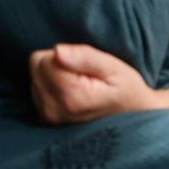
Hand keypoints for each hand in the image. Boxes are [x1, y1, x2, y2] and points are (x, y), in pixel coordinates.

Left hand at [29, 43, 168, 123]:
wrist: (132, 118)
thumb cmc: (126, 88)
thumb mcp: (113, 68)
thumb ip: (84, 57)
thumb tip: (56, 50)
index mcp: (71, 97)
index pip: (45, 59)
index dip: (66, 54)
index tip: (86, 66)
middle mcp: (54, 110)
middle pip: (37, 65)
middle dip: (57, 62)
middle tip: (84, 73)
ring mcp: (48, 116)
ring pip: (35, 74)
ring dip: (55, 73)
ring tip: (81, 82)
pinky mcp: (45, 117)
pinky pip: (37, 85)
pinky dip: (53, 83)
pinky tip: (73, 90)